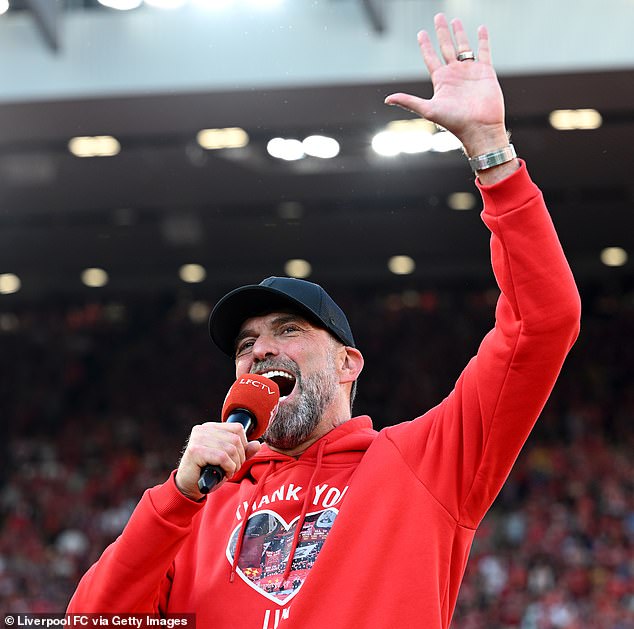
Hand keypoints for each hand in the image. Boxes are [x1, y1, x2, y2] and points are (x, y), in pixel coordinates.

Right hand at [175, 422, 261, 499]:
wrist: (189, 487)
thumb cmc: (209, 472)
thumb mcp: (230, 461)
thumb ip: (243, 452)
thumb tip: (257, 444)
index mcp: (211, 427)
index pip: (238, 428)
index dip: (243, 445)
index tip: (236, 458)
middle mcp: (203, 429)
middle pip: (236, 439)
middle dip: (239, 457)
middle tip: (232, 468)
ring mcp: (198, 438)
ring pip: (230, 449)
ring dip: (234, 465)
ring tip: (227, 471)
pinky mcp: (195, 450)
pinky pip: (222, 457)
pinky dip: (227, 468)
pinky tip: (222, 474)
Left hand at [385, 13, 508, 157]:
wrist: (479, 128)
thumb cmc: (454, 122)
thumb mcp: (428, 110)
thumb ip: (409, 102)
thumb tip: (387, 99)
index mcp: (441, 81)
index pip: (431, 58)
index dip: (425, 46)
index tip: (421, 33)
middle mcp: (454, 74)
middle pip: (446, 47)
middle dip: (441, 32)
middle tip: (438, 16)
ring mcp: (470, 72)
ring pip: (463, 47)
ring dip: (459, 33)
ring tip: (455, 20)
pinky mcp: (485, 72)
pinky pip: (484, 51)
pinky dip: (483, 40)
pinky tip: (481, 28)